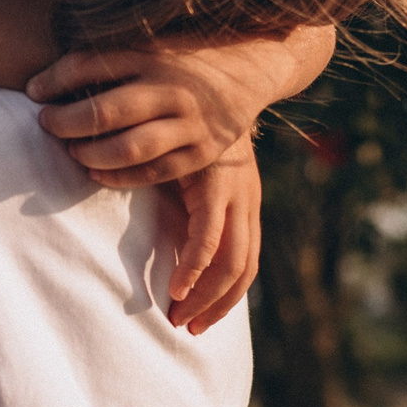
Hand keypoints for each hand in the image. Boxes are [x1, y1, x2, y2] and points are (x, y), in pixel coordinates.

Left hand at [27, 25, 336, 187]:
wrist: (255, 64)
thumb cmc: (188, 51)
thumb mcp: (154, 37)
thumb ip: (113, 46)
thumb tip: (53, 53)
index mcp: (153, 52)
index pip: (90, 65)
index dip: (54, 80)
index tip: (33, 90)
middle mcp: (172, 87)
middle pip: (104, 112)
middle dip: (64, 122)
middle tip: (46, 123)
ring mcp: (191, 122)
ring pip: (128, 148)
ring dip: (89, 153)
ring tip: (71, 150)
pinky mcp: (204, 151)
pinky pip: (155, 172)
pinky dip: (119, 177)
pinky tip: (95, 172)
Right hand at [159, 137, 259, 333]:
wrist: (205, 77)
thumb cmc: (186, 120)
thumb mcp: (186, 167)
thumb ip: (179, 196)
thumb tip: (159, 227)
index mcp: (243, 200)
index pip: (243, 260)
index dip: (223, 295)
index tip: (196, 318)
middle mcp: (247, 201)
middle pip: (243, 270)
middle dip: (217, 306)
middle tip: (187, 329)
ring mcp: (237, 195)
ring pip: (232, 263)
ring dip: (206, 296)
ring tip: (177, 315)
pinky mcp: (217, 186)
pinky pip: (210, 239)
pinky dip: (195, 268)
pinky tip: (176, 288)